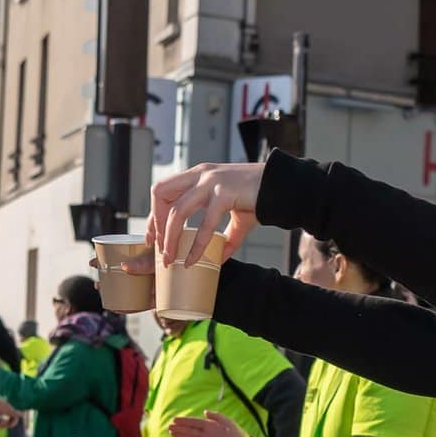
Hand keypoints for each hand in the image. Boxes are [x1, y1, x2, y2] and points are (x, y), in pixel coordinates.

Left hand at [0, 393, 19, 429]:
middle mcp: (2, 413)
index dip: (14, 422)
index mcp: (6, 408)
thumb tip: (21, 415)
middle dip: (1, 424)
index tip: (10, 423)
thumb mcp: (0, 409)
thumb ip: (11, 412)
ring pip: (0, 427)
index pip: (15, 417)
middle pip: (8, 424)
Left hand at [147, 162, 262, 266]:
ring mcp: (211, 183)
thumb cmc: (259, 197)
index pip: (164, 190)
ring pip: (177, 211)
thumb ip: (224, 236)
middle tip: (159, 247)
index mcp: (199, 175)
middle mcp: (201, 175)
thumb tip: (217, 257)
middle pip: (161, 194)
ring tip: (170, 259)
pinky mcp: (224, 195)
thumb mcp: (235, 214)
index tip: (153, 236)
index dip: (153, 214)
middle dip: (156, 222)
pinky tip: (193, 261)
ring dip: (169, 238)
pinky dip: (195, 246)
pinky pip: (204, 225)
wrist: (283, 186)